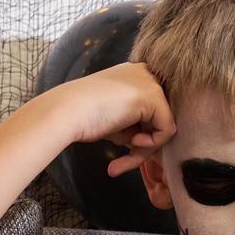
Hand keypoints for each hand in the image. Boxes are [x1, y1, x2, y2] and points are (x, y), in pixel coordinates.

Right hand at [60, 61, 177, 177]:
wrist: (66, 113)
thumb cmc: (84, 118)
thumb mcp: (116, 118)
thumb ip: (135, 122)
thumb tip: (153, 138)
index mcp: (134, 74)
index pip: (152, 110)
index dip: (141, 134)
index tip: (125, 149)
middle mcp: (145, 73)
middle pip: (160, 118)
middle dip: (144, 144)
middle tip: (123, 161)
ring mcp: (151, 82)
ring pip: (164, 126)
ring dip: (145, 149)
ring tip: (123, 158)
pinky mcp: (154, 96)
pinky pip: (167, 130)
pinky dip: (151, 145)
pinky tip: (132, 143)